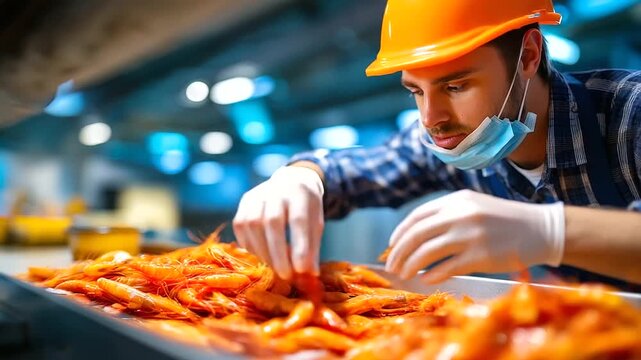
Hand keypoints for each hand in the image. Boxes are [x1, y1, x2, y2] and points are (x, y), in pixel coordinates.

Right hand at [233, 166, 323, 279]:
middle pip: (272, 222)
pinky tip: (261, 255)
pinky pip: (241, 226)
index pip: (298, 220)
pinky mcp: (244, 202)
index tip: (300, 269)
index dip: (299, 246)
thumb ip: (312, 248)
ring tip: (274, 267)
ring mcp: (257, 194)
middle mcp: (277, 190)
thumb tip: (310, 275)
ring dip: (262, 252)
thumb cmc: (306, 208)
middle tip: (285, 275)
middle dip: (278, 253)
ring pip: (253, 224)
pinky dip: (250, 245)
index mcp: (300, 193)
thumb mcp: (316, 223)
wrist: (292, 181)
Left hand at [385, 190, 564, 282]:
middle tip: (391, 266)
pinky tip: (425, 279)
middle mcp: (460, 215)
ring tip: (403, 274)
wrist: (540, 229)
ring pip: (427, 252)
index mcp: (456, 200)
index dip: (400, 232)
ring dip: (410, 265)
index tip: (391, 245)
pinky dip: (431, 274)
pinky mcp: (480, 257)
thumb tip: (415, 235)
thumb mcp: (474, 205)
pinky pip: (446, 268)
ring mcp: (470, 236)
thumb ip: (447, 214)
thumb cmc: (504, 220)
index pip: (417, 216)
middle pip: (417, 235)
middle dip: (399, 252)